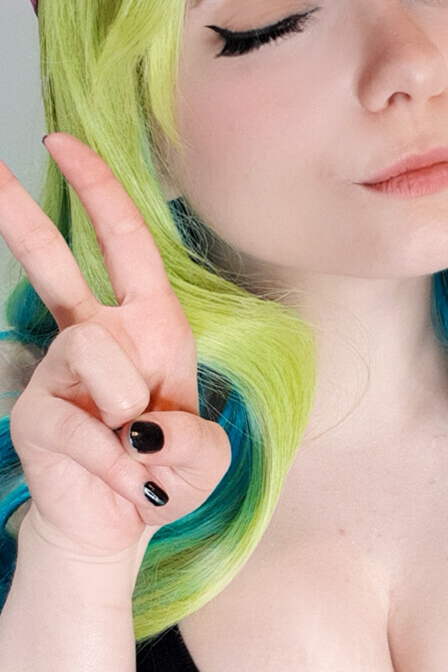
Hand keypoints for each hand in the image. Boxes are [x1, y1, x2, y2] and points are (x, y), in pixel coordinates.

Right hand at [2, 134, 230, 561]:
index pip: (124, 244)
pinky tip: (122, 479)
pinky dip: (112, 462)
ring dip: (128, 410)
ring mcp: (60, 372)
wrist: (119, 527)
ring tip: (137, 450)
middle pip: (50, 261)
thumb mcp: (205, 458)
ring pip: (93, 353)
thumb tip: (140, 427)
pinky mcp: (35, 415)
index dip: (98, 191)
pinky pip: (78, 424)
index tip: (62, 144)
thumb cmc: (164, 476)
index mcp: (148, 325)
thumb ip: (192, 440)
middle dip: (18, 213)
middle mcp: (98, 336)